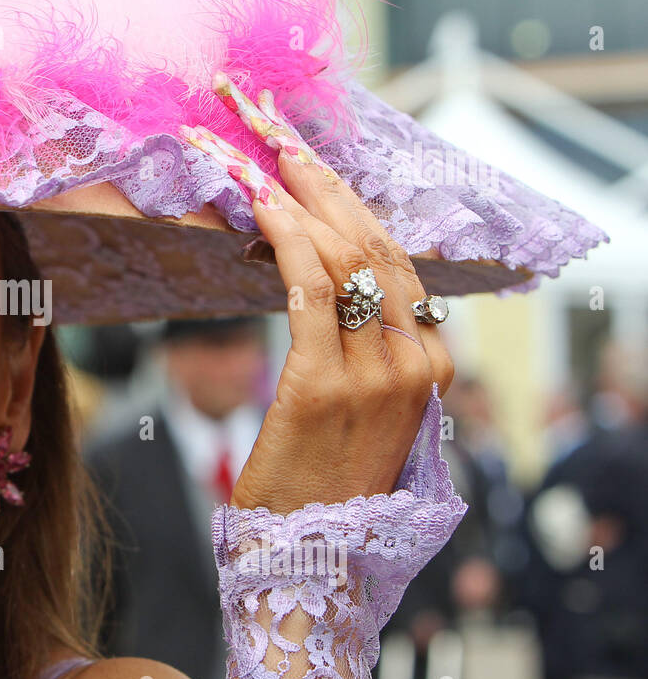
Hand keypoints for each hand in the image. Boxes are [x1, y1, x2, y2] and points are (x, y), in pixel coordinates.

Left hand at [191, 76, 454, 514]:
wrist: (309, 558)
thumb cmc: (321, 481)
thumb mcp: (360, 408)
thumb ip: (357, 345)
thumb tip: (320, 281)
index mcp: (430, 358)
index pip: (393, 253)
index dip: (345, 194)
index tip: (304, 149)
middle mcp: (416, 358)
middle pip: (370, 238)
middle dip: (315, 171)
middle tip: (267, 120)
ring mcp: (377, 373)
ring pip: (341, 254)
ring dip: (290, 190)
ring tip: (249, 143)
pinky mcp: (323, 387)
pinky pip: (308, 292)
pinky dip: (281, 238)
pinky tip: (254, 201)